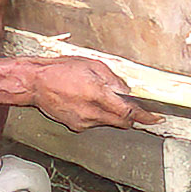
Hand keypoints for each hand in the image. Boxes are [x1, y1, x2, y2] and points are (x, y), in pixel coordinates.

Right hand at [29, 56, 161, 132]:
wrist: (35, 83)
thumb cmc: (61, 70)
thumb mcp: (92, 65)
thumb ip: (113, 80)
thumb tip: (128, 90)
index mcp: (97, 95)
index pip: (128, 112)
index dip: (145, 117)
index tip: (155, 118)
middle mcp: (92, 112)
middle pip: (121, 122)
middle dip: (130, 116)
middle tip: (135, 108)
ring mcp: (83, 122)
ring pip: (108, 122)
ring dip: (111, 113)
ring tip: (98, 96)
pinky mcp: (75, 126)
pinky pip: (94, 123)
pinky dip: (97, 115)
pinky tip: (86, 102)